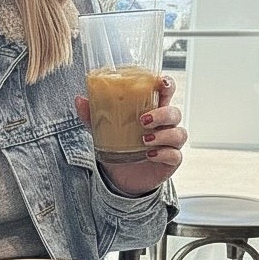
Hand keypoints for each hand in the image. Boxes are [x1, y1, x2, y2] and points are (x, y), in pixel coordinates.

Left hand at [75, 76, 186, 194]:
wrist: (120, 176)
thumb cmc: (118, 146)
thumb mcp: (103, 130)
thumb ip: (92, 115)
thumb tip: (80, 100)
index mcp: (152, 111)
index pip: (166, 92)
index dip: (167, 85)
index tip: (161, 83)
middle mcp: (164, 126)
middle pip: (175, 112)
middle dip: (162, 114)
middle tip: (143, 120)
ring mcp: (170, 143)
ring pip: (179, 133)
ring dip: (163, 135)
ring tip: (144, 140)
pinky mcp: (170, 161)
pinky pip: (175, 155)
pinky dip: (164, 154)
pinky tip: (149, 155)